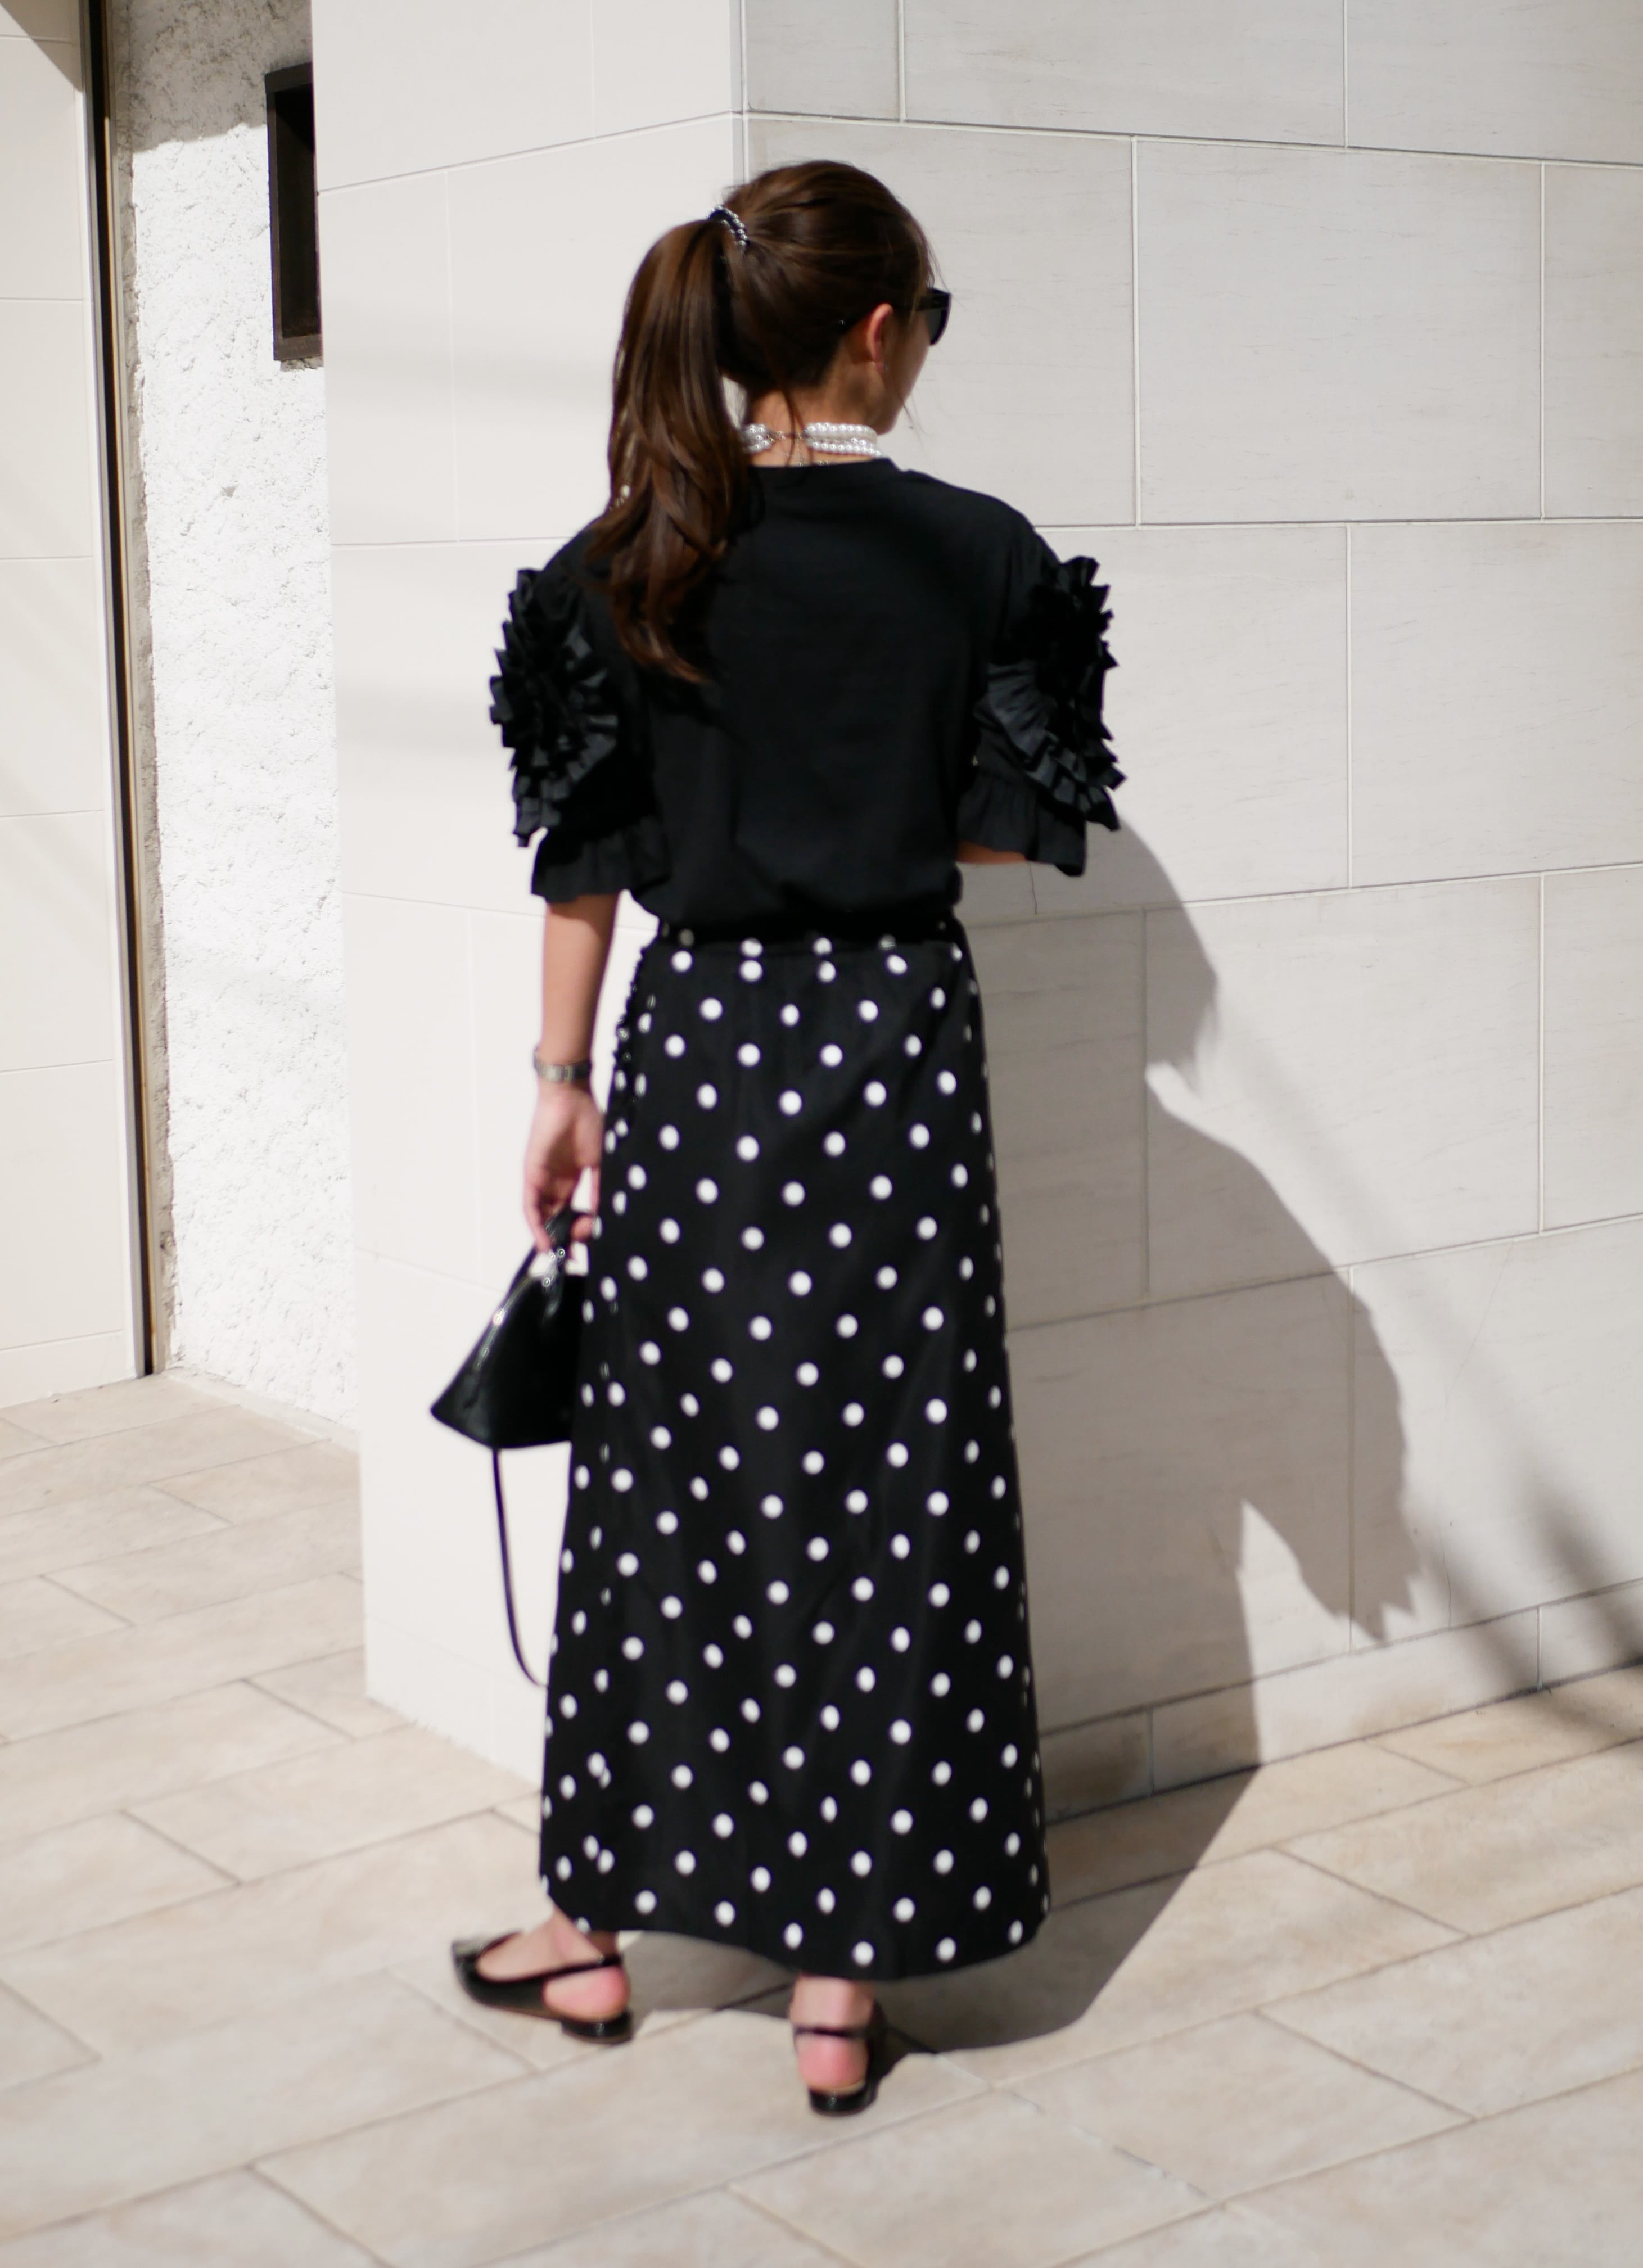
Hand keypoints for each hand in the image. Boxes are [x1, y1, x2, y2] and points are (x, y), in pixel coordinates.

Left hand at [523, 1083, 603, 1249]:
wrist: (570, 1099)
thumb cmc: (588, 1123)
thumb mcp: (600, 1162)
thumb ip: (600, 1189)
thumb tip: (603, 1215)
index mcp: (573, 1177)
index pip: (571, 1210)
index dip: (578, 1229)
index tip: (588, 1244)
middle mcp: (555, 1182)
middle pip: (556, 1217)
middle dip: (564, 1238)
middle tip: (575, 1254)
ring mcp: (542, 1179)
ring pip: (543, 1215)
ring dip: (550, 1236)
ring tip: (560, 1255)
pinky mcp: (531, 1175)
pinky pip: (531, 1206)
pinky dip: (536, 1226)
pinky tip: (545, 1243)